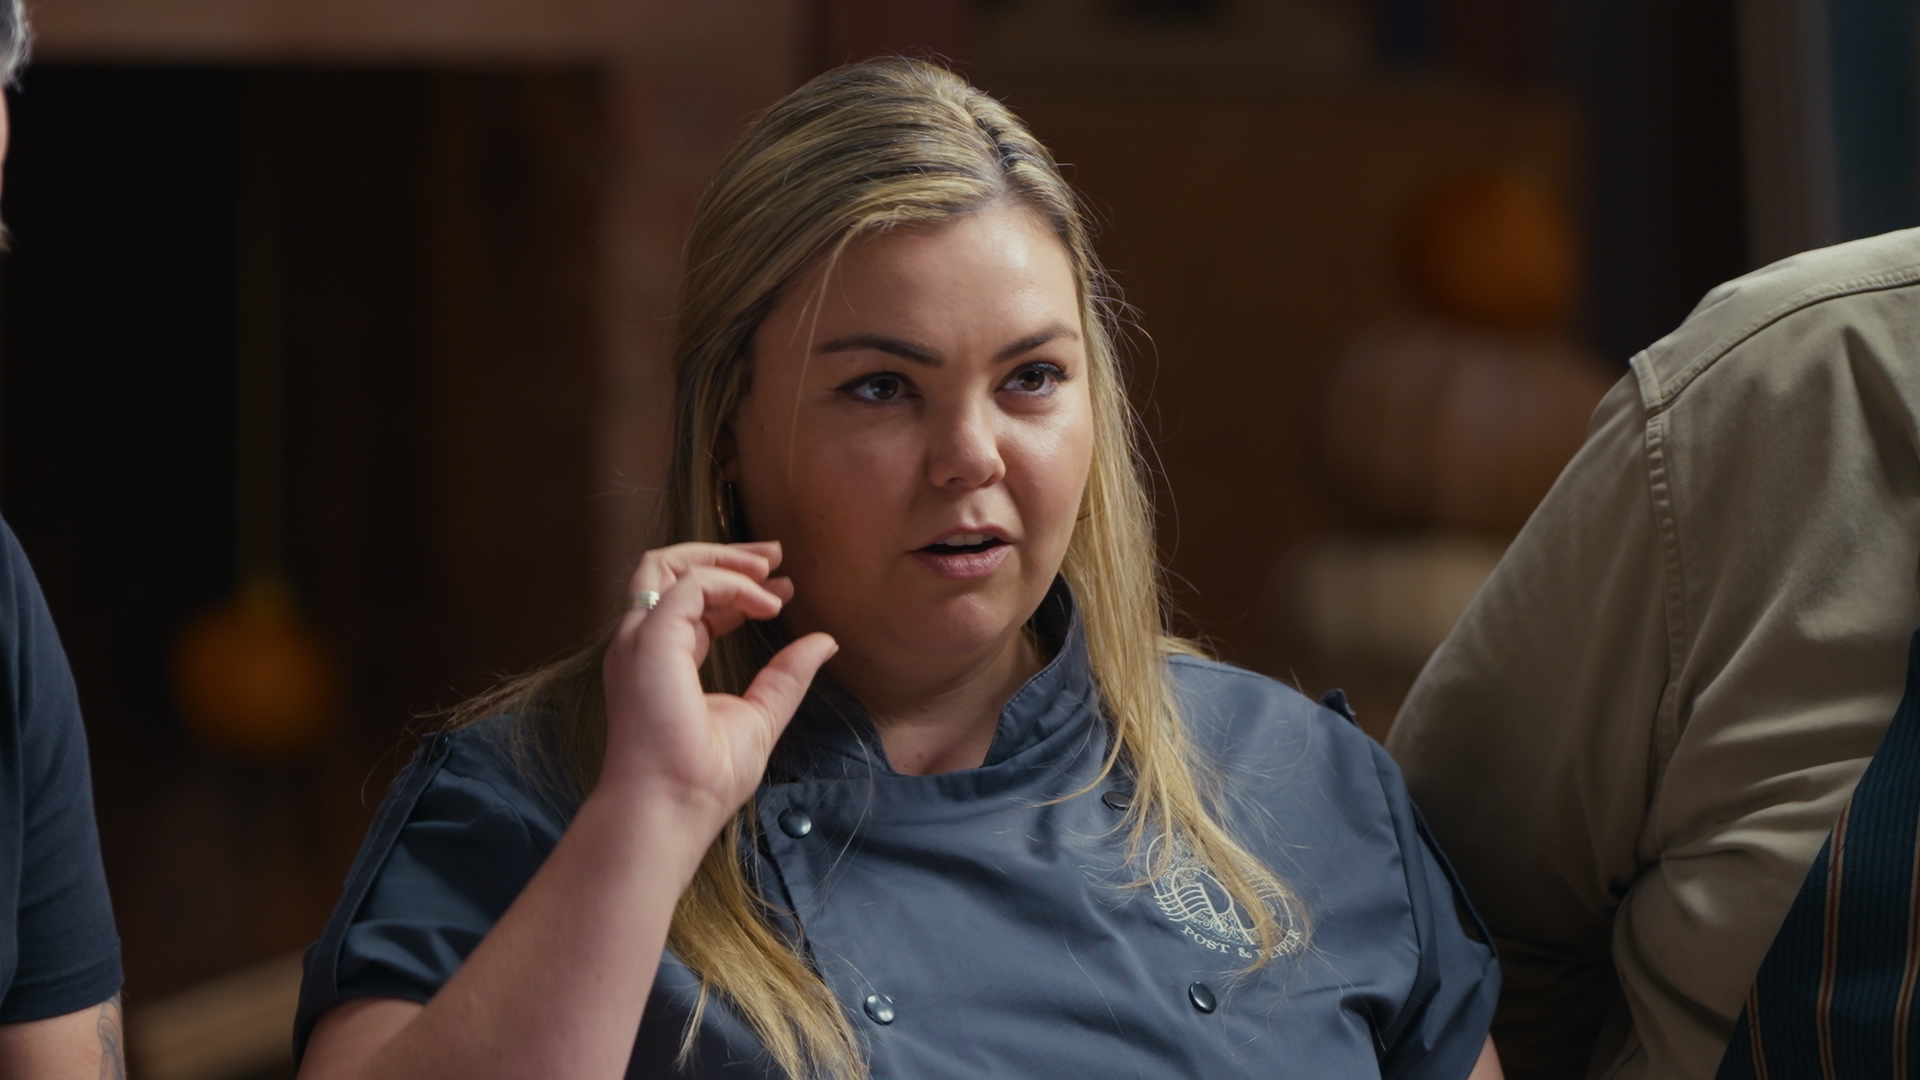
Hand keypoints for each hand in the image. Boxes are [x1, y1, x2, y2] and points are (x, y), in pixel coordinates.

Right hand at [599, 541, 835, 830]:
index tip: (784, 590)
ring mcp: (640, 639)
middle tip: (775, 555)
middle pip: (670, 570)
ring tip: (768, 566)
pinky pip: (691, 585)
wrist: (673, 806)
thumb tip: (824, 642)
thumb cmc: (704, 777)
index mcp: (661, 661)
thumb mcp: (761, 714)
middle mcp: (643, 644)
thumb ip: (786, 675)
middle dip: (725, 555)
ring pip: (665, 564)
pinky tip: (766, 605)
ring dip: (720, 556)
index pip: (691, 604)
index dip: (737, 590)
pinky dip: (731, 584)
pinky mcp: (650, 639)